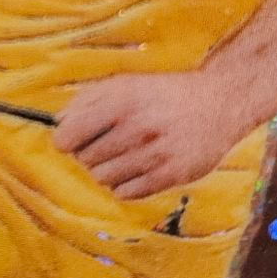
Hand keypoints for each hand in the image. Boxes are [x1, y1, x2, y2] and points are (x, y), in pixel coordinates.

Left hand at [53, 68, 248, 201]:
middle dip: (90, 154)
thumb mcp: (127, 84)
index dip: (65, 140)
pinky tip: (138, 169)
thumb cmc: (165, 93)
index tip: (70, 141)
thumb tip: (58, 123)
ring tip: (124, 156)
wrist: (219, 103)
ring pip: (103, 179)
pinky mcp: (171, 176)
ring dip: (107, 170)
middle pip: (85, 160)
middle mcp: (138, 128)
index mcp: (122, 102)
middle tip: (108, 144)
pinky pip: (126, 193)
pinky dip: (124, 185)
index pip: (69, 136)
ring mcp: (155, 155)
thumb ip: (89, 99)